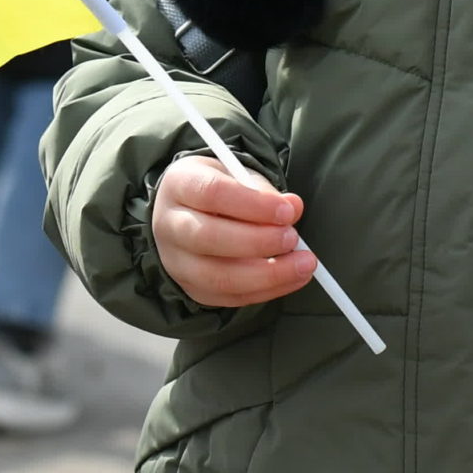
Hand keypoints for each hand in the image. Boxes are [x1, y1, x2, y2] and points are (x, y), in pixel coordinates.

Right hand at [150, 154, 315, 308]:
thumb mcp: (237, 175)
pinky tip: (292, 278)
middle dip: (258, 241)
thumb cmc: (218, 190)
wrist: (188, 211)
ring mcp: (177, 262)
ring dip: (267, 274)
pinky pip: (229, 297)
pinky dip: (266, 290)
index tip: (288, 210)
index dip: (252, 204)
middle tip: (293, 238)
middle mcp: (170, 225)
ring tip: (302, 264)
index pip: (211, 193)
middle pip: (208, 238)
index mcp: (180, 184)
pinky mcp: (193, 288)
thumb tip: (293, 207)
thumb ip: (264, 191)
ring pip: (217, 276)